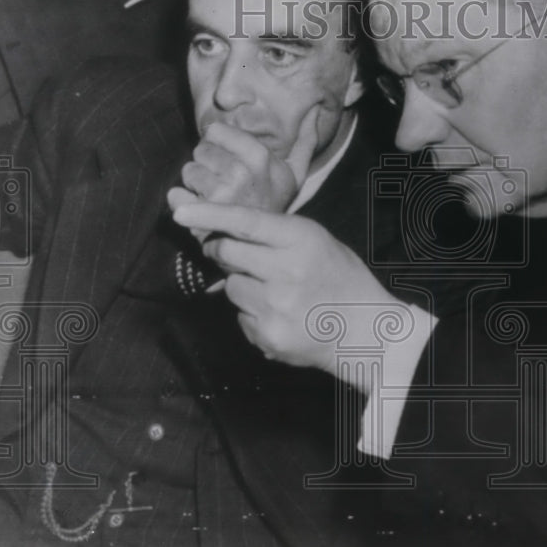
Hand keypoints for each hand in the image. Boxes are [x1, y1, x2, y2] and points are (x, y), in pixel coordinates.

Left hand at [167, 110, 317, 240]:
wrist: (267, 247)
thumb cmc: (274, 204)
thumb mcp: (295, 174)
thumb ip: (304, 142)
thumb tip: (315, 110)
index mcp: (259, 158)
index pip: (215, 131)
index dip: (219, 144)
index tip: (230, 160)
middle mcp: (241, 175)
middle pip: (200, 150)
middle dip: (208, 163)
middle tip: (224, 182)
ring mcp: (220, 197)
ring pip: (187, 172)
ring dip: (196, 183)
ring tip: (215, 197)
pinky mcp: (201, 217)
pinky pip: (175, 195)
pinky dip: (180, 200)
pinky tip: (198, 209)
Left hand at [170, 201, 404, 378]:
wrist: (366, 332)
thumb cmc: (342, 280)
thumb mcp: (319, 243)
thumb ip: (277, 235)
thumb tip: (225, 231)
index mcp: (302, 240)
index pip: (246, 222)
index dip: (210, 214)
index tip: (180, 212)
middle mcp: (287, 271)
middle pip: (228, 252)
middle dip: (223, 250)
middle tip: (237, 256)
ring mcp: (275, 306)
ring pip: (230, 285)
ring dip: (242, 285)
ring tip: (276, 293)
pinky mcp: (267, 334)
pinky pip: (240, 316)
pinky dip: (253, 314)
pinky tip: (281, 316)